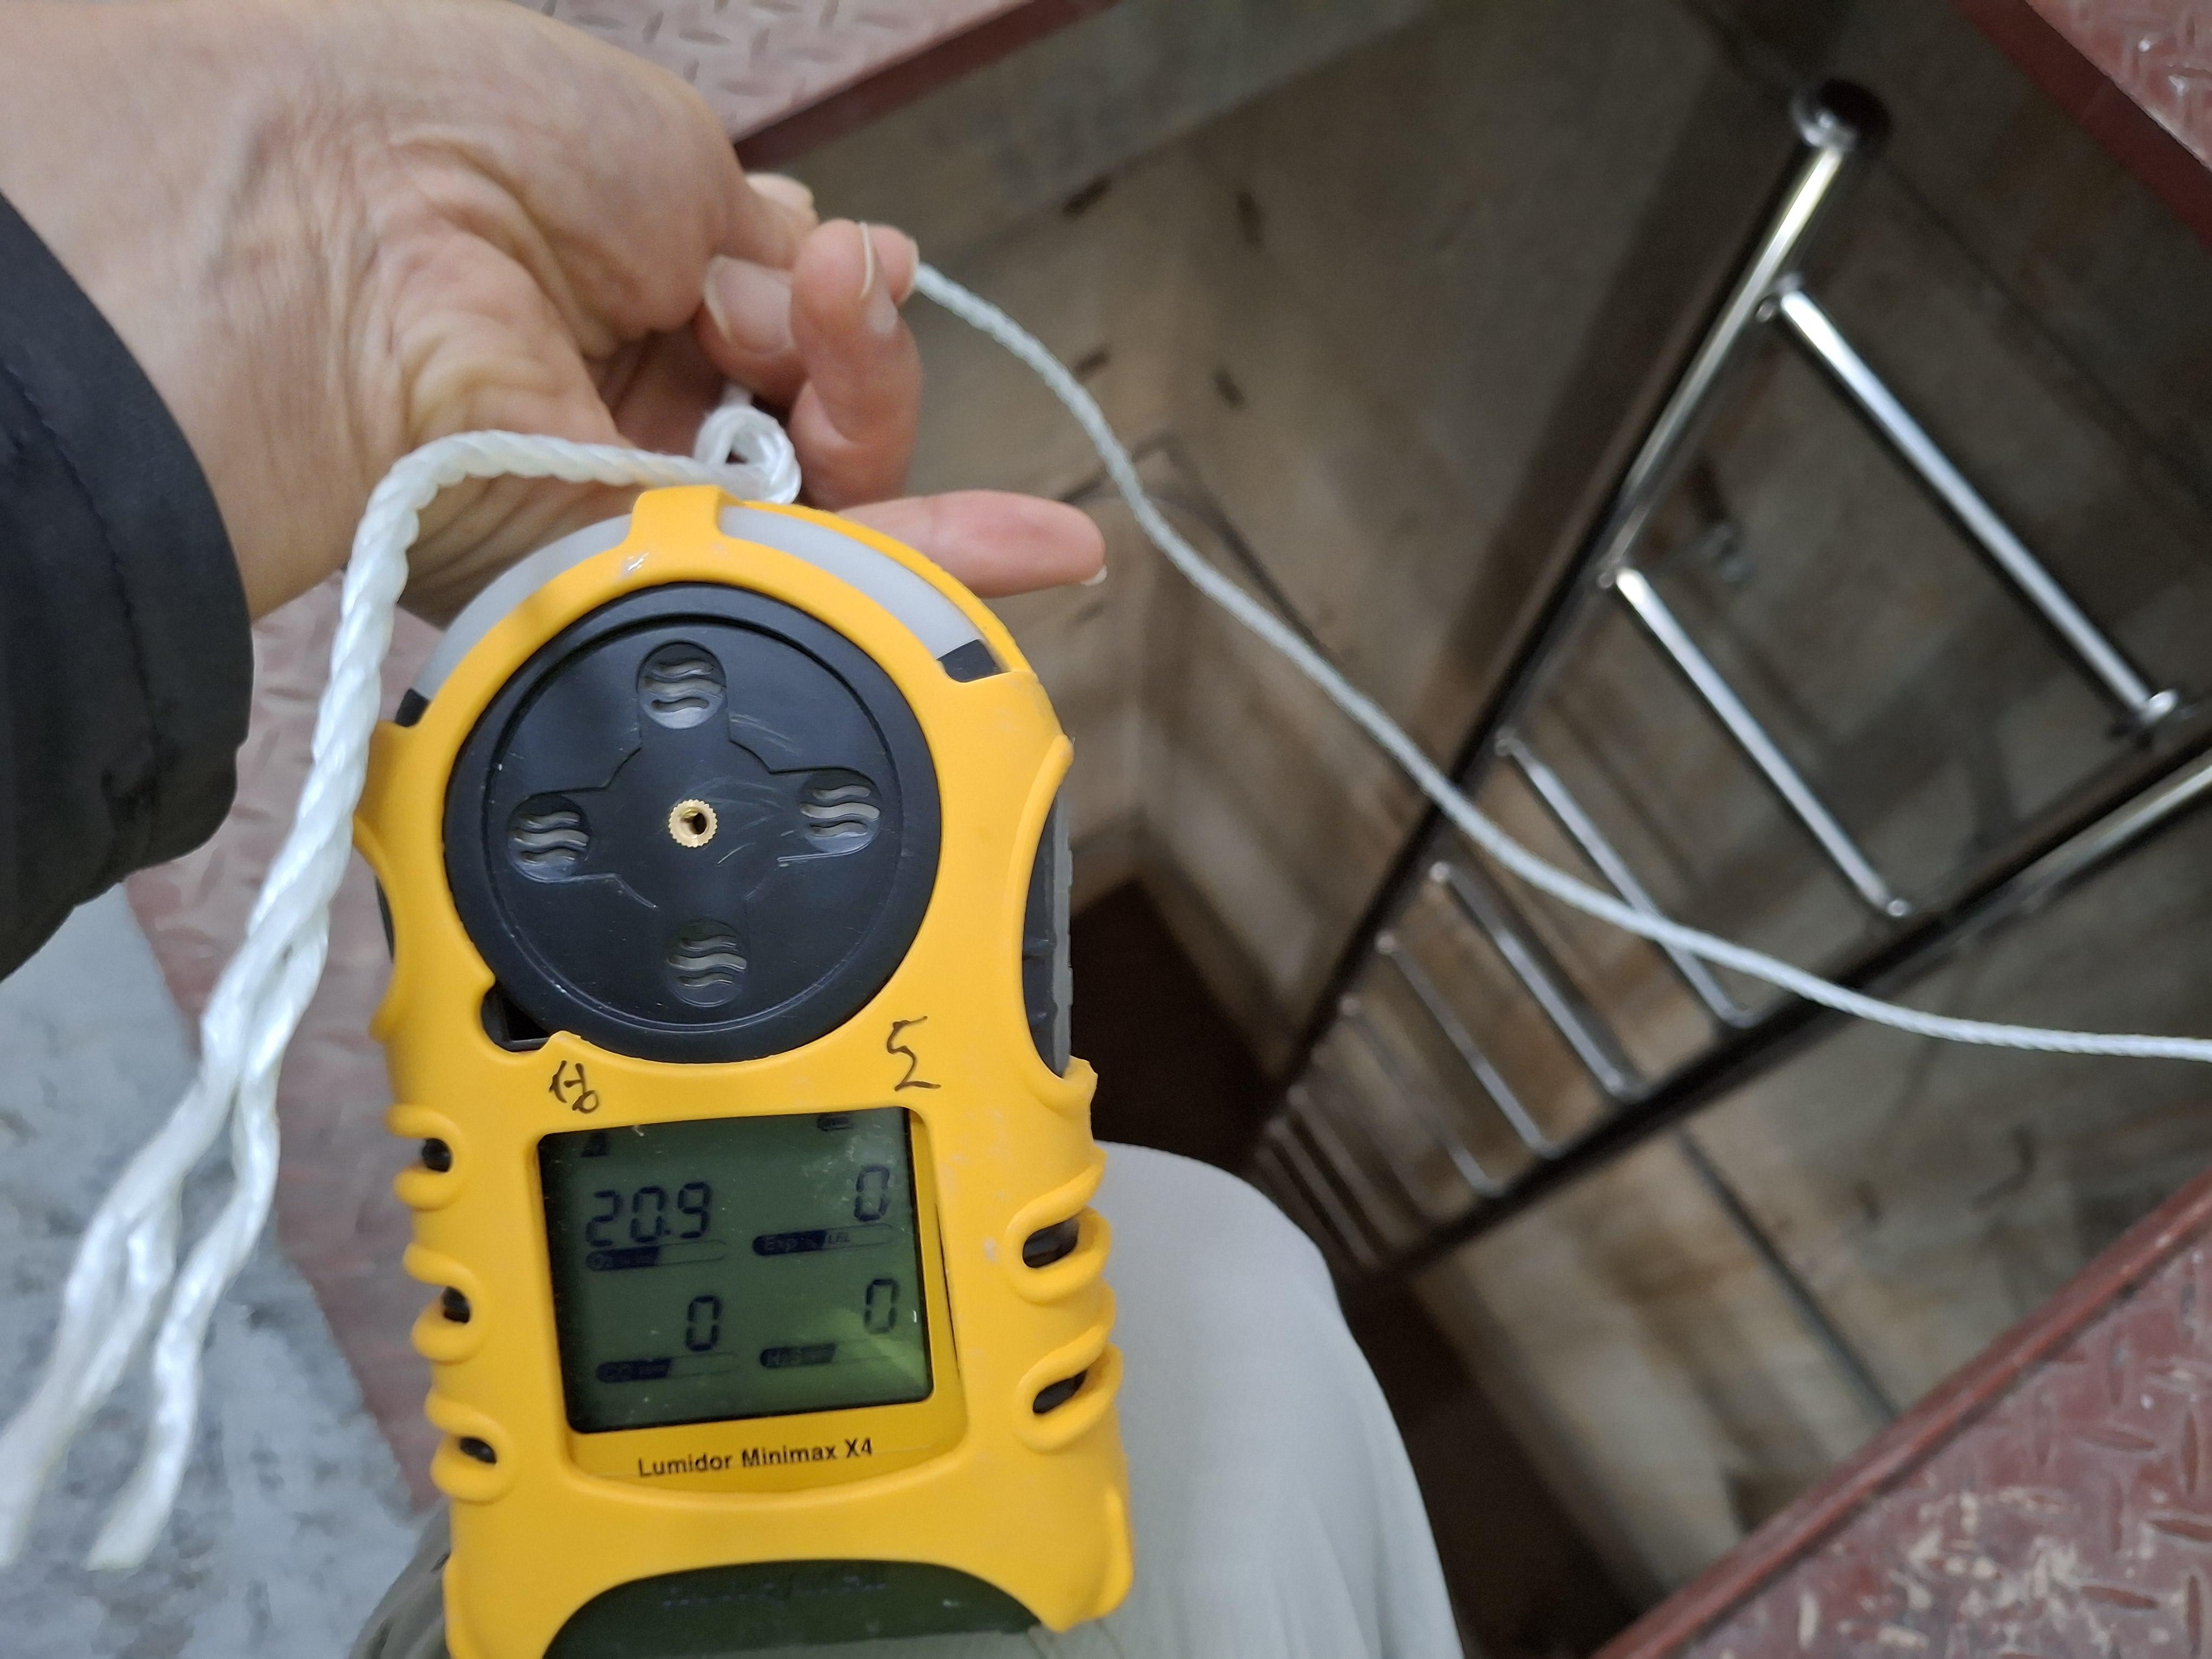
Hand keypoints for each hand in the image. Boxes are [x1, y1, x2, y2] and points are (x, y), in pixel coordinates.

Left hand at [0, 0, 1100, 622]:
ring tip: (835, 330)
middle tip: (820, 292)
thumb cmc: (468, 140)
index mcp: (624, 291)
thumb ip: (771, 235)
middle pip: (822, 416)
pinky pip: (818, 584)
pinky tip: (1043, 547)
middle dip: (852, 348)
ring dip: (872, 403)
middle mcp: (633, 404)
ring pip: (835, 496)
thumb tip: (863, 269)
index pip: (783, 330)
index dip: (834, 304)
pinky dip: (937, 564)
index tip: (838, 266)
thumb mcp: (659, 149)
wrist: (345, 232)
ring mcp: (645, 501)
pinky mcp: (654, 581)